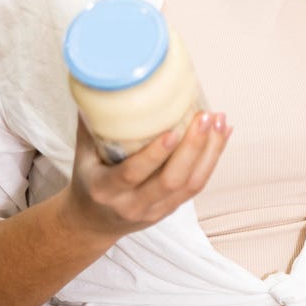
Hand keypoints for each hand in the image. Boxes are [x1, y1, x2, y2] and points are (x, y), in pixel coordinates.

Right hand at [64, 111, 231, 241]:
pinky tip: (223, 134)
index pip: (133, 173)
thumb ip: (90, 123)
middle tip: (206, 116)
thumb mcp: (82, 156)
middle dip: (192, 147)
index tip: (173, 130)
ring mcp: (155, 210)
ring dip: (210, 151)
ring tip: (220, 121)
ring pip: (191, 184)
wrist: (92, 223)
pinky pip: (197, 185)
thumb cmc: (88, 180)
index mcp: (106, 190)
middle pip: (171, 180)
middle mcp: (132, 204)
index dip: (155, 154)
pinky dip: (213, 158)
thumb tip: (96, 82)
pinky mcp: (172, 209)